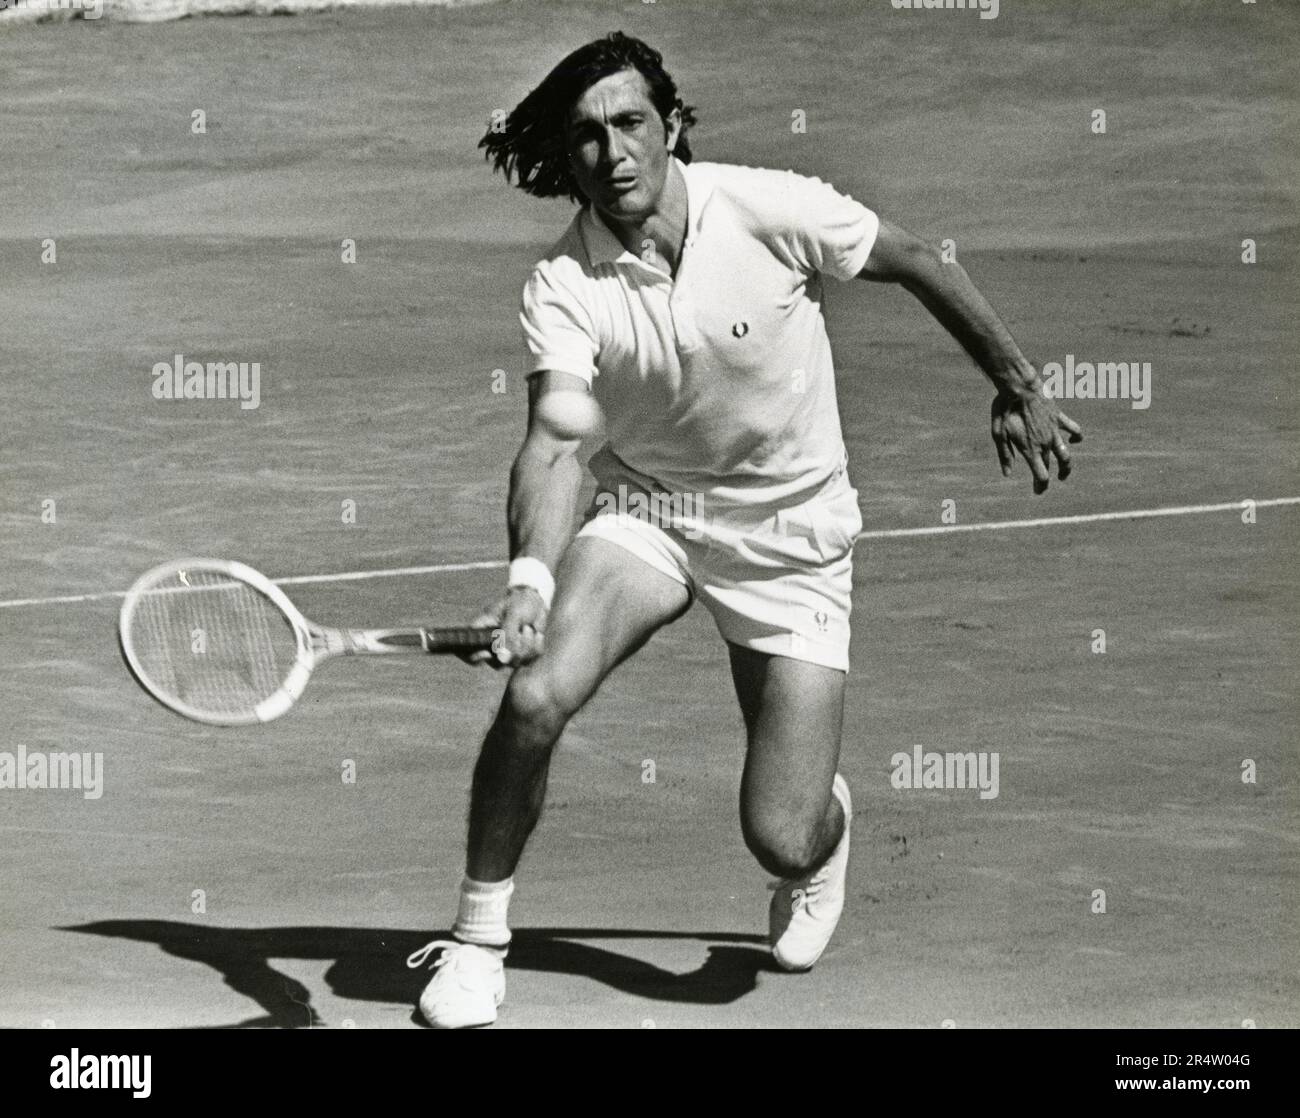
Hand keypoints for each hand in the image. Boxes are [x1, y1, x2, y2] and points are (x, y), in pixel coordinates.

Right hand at [458, 587, 546, 668]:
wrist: (536, 600)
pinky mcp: (522, 655)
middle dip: (514, 650)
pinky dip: (536, 646)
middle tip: (523, 629)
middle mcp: (491, 646)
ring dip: (527, 645)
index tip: (488, 653)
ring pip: (515, 663)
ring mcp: (507, 652)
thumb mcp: (514, 614)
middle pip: (497, 664)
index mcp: (481, 632)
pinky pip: (529, 660)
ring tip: (529, 627)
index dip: (474, 658)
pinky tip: (536, 633)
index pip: (469, 653)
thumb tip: (502, 660)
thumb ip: (507, 636)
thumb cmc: (519, 602)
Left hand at [991, 378, 1082, 494]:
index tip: (1037, 491)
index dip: (1041, 486)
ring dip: (1066, 465)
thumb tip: (1008, 474)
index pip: (1041, 475)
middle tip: (1041, 483)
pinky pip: (1074, 429)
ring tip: (1063, 473)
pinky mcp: (1059, 418)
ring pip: (1066, 453)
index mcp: (1030, 449)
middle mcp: (1045, 442)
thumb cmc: (1004, 409)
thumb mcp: (998, 434)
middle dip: (1047, 477)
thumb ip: (1005, 455)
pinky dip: (1076, 436)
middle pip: (1050, 465)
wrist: (1019, 386)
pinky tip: (1074, 440)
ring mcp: (1054, 431)